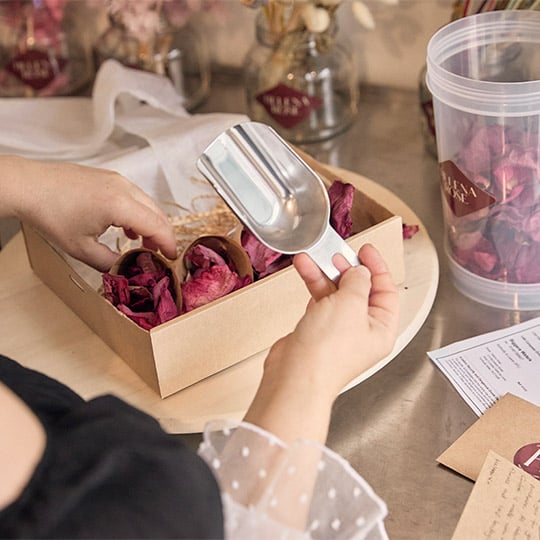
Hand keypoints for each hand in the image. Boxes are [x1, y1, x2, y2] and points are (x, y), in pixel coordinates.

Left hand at [2, 156, 176, 270]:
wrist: (27, 186)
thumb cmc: (50, 214)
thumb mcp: (81, 248)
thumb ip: (109, 263)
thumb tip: (125, 270)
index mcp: (120, 205)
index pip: (157, 226)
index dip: (168, 244)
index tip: (172, 258)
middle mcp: (124, 188)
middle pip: (157, 213)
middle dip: (163, 235)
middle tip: (162, 255)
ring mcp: (116, 180)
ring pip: (147, 204)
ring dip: (152, 224)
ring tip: (146, 244)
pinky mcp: (108, 177)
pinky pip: (135, 196)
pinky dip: (139, 213)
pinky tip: (129, 228)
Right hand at [244, 243, 398, 443]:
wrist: (295, 376)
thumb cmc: (326, 352)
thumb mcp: (351, 304)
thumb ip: (357, 282)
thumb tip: (360, 272)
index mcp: (381, 329)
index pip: (386, 291)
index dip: (377, 268)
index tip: (365, 250)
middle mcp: (361, 330)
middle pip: (359, 290)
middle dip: (346, 269)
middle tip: (336, 254)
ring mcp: (337, 331)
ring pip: (335, 294)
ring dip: (323, 274)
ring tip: (311, 258)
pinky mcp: (316, 330)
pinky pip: (318, 301)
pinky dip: (312, 284)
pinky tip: (305, 271)